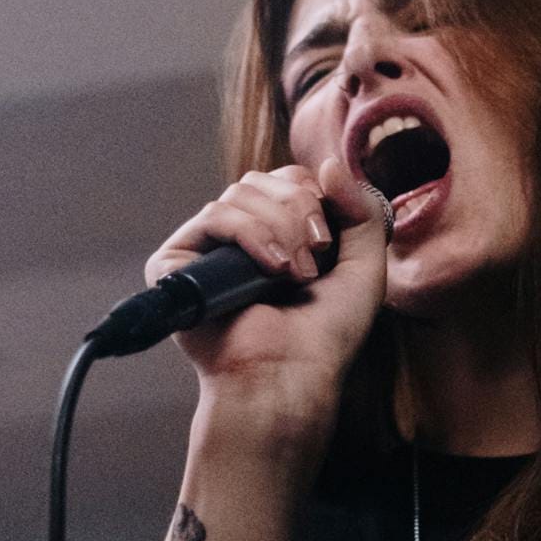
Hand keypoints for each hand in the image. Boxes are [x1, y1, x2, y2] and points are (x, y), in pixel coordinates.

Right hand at [143, 158, 388, 434]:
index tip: (329, 240)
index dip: (313, 195)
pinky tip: (271, 269)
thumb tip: (327, 163)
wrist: (290, 377)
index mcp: (278, 236)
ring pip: (242, 192)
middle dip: (300, 210)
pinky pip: (215, 215)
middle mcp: (239, 239)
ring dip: (280, 228)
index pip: (288, 179)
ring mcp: (206, 249)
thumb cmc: (324, 338)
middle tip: (316, 256)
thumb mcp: (364, 268)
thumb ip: (361, 211)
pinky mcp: (176, 263)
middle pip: (265, 179)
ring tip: (294, 274)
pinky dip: (251, 234)